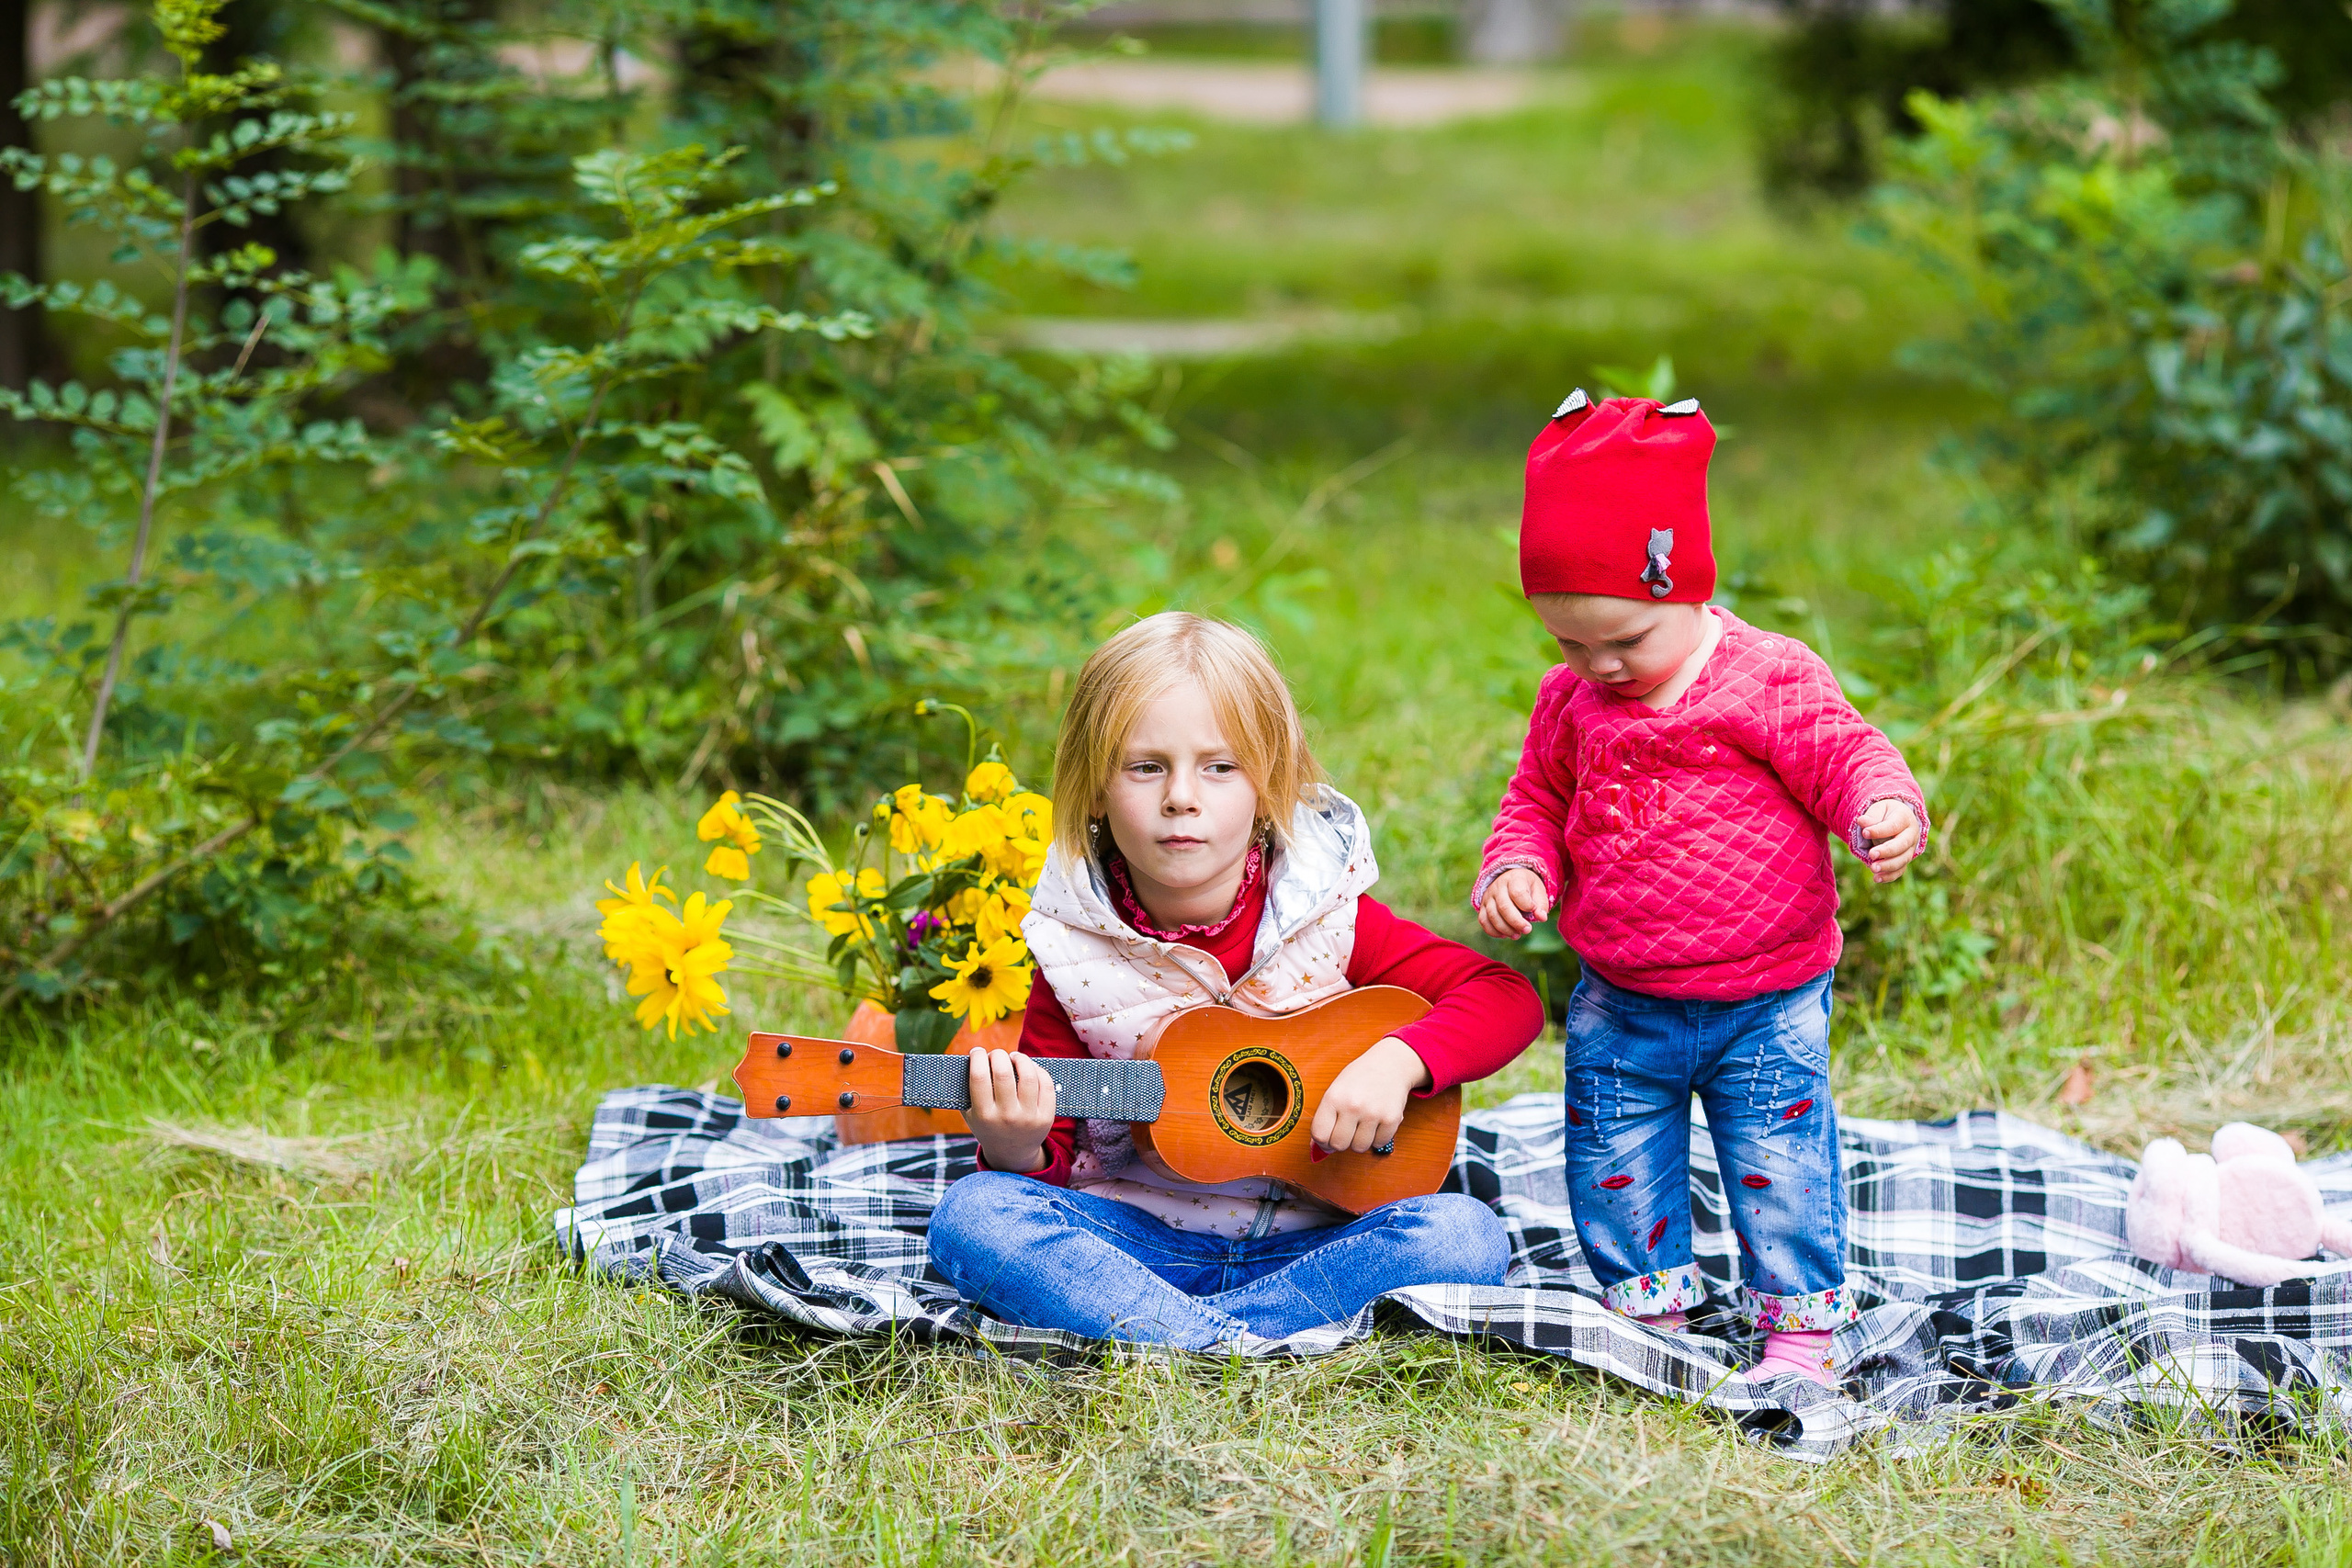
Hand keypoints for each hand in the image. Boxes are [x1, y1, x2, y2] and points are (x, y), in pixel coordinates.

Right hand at [966, 1048, 1057, 1173]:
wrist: (1012, 1154)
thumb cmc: (988, 1126)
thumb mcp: (971, 1114)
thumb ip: (966, 1089)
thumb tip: (970, 1056)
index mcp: (984, 1116)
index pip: (979, 1077)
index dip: (977, 1057)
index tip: (976, 1051)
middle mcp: (1007, 1117)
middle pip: (1003, 1073)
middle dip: (998, 1055)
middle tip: (996, 1054)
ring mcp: (1028, 1117)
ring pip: (1028, 1076)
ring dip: (1020, 1058)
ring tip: (1014, 1057)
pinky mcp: (1046, 1117)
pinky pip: (1046, 1085)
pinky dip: (1037, 1070)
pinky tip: (1030, 1067)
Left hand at [1311, 1036, 1431, 1154]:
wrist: (1390, 1064)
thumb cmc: (1359, 1078)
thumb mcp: (1336, 1090)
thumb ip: (1325, 1117)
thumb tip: (1317, 1146)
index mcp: (1334, 1097)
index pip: (1320, 1134)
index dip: (1321, 1142)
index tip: (1326, 1139)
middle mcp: (1352, 1105)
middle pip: (1338, 1144)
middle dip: (1340, 1143)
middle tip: (1345, 1132)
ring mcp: (1373, 1113)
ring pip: (1359, 1148)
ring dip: (1359, 1141)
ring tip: (1361, 1125)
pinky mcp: (1391, 1119)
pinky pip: (1379, 1144)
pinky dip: (1377, 1138)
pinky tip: (1375, 1124)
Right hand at [1477, 867, 1552, 939]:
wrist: (1510, 880)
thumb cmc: (1526, 887)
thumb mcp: (1538, 890)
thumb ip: (1541, 904)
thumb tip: (1541, 917)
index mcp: (1514, 879)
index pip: (1517, 893)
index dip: (1527, 905)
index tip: (1534, 910)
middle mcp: (1498, 886)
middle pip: (1504, 906)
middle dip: (1516, 922)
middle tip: (1527, 930)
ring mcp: (1488, 897)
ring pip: (1492, 915)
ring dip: (1506, 929)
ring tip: (1517, 935)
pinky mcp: (1482, 906)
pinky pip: (1483, 920)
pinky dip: (1493, 931)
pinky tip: (1505, 935)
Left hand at [1854, 800, 1922, 882]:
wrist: (1896, 819)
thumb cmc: (1885, 814)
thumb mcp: (1879, 809)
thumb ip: (1872, 816)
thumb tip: (1862, 821)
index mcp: (1905, 818)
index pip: (1893, 826)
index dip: (1879, 830)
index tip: (1865, 833)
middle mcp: (1911, 835)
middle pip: (1902, 845)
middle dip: (1887, 851)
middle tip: (1871, 854)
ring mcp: (1910, 849)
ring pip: (1902, 859)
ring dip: (1888, 866)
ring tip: (1873, 868)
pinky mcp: (1904, 859)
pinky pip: (1900, 870)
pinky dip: (1889, 876)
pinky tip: (1877, 878)